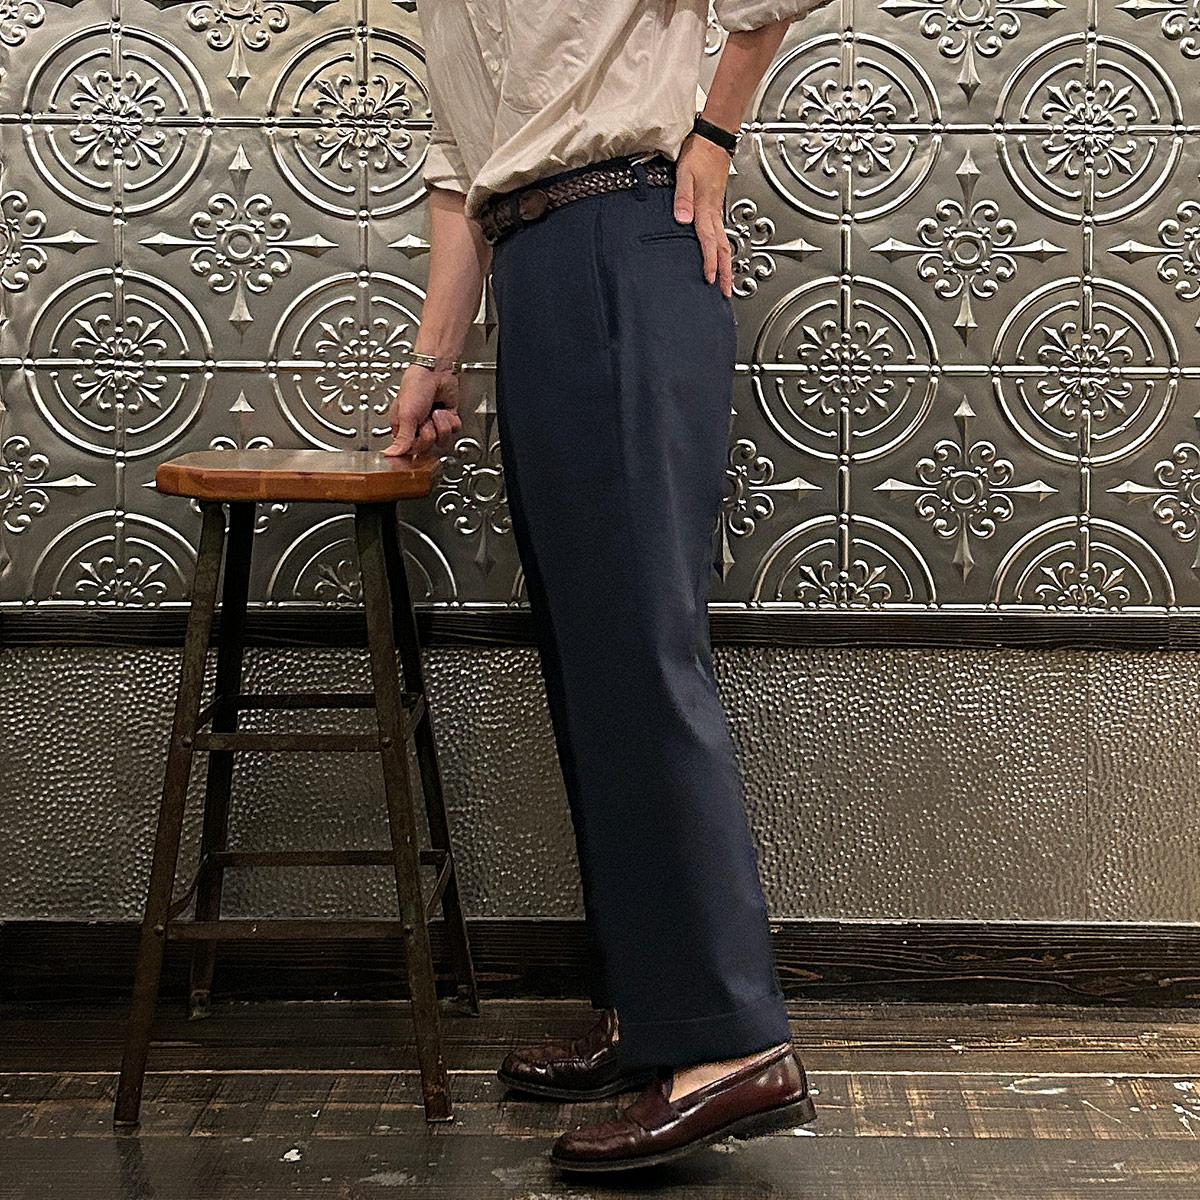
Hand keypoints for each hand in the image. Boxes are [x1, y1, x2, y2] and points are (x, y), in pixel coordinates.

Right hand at [383, 364, 462, 458]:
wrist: (435, 372)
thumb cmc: (415, 387)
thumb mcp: (406, 415)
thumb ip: (402, 439)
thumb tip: (390, 455)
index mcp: (402, 428)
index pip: (410, 451)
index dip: (416, 447)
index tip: (418, 438)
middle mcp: (417, 428)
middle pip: (427, 448)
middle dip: (429, 432)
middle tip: (425, 419)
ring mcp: (433, 425)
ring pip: (442, 441)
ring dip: (441, 425)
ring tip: (435, 411)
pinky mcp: (447, 420)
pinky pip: (454, 431)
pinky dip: (451, 420)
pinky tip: (443, 409)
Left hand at [672, 134, 733, 298]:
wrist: (714, 139)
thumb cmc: (699, 154)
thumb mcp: (685, 174)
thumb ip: (682, 197)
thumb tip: (682, 219)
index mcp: (706, 208)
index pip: (708, 242)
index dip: (709, 262)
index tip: (710, 280)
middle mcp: (714, 212)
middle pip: (723, 249)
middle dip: (725, 272)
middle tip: (725, 292)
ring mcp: (717, 210)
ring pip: (725, 243)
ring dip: (727, 264)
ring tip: (727, 282)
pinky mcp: (716, 206)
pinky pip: (722, 234)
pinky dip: (724, 250)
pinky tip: (721, 256)